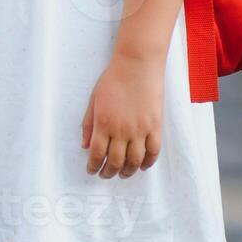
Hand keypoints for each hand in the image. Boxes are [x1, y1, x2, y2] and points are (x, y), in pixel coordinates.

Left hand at [81, 51, 163, 177]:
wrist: (137, 66)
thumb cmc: (113, 80)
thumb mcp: (93, 100)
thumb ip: (88, 124)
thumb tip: (85, 146)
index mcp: (103, 123)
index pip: (97, 153)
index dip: (93, 166)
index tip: (91, 171)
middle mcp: (122, 130)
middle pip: (115, 161)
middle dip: (108, 172)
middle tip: (105, 175)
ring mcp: (140, 130)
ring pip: (135, 161)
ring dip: (128, 171)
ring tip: (122, 174)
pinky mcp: (156, 127)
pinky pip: (153, 152)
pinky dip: (148, 162)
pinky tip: (142, 166)